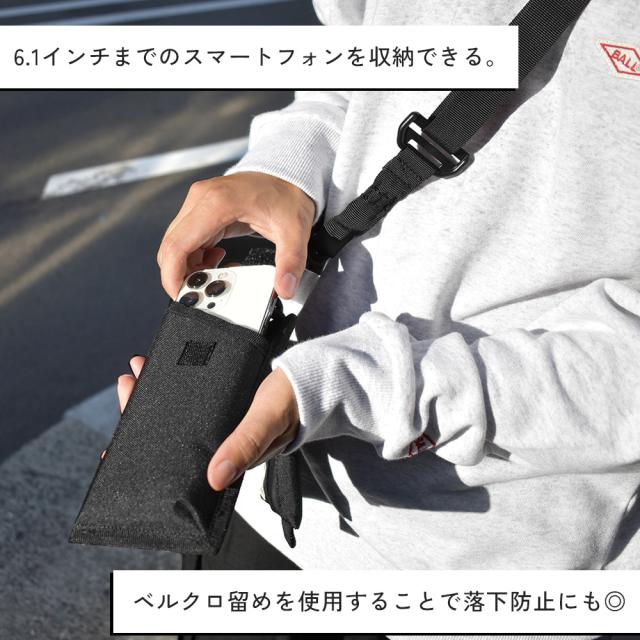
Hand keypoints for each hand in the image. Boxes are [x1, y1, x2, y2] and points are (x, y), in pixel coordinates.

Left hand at [117, 361, 299, 490]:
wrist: (317, 377)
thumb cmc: (296, 401)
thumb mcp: (267, 420)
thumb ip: (245, 445)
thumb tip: (215, 478)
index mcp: (227, 455)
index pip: (176, 459)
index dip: (146, 448)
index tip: (117, 442)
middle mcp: (219, 440)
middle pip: (170, 432)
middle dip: (143, 409)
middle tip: (127, 384)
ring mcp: (221, 421)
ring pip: (178, 411)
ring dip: (156, 390)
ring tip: (139, 370)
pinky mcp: (225, 402)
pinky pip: (192, 395)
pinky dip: (174, 380)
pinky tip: (163, 368)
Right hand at [157, 171, 314, 300]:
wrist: (289, 176)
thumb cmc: (287, 195)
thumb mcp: (294, 232)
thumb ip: (290, 263)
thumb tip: (285, 288)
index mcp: (217, 203)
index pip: (177, 245)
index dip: (172, 275)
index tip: (180, 294)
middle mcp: (201, 199)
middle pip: (172, 246)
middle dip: (182, 275)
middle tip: (204, 292)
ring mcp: (198, 203)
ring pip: (177, 244)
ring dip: (190, 267)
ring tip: (217, 276)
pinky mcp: (202, 209)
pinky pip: (188, 240)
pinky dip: (196, 257)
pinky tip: (217, 262)